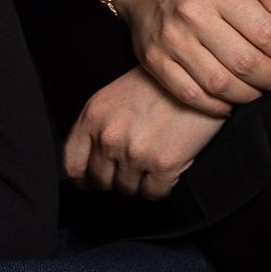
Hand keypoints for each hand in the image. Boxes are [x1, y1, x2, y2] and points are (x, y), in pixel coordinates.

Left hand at [63, 66, 227, 197]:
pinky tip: (167, 167)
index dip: (83, 177)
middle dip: (115, 177)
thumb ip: (96, 128)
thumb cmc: (158, 85)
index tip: (91, 180)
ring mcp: (135, 153)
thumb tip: (85, 166)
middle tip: (132, 163)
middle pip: (100, 181)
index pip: (72, 165)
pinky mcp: (163, 165)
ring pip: (127, 189)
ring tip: (153, 158)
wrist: (198, 77)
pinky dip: (160, 186)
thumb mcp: (114, 97)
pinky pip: (153, 194)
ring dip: (139, 181)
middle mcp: (109, 137)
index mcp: (92, 118)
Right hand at [109, 0, 270, 112]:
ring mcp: (170, 40)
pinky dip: (217, 106)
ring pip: (220, 84)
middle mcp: (191, 13)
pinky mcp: (154, 60)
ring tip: (260, 88)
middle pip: (245, 63)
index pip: (265, 32)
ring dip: (249, 95)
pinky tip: (231, 100)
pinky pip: (191, 95)